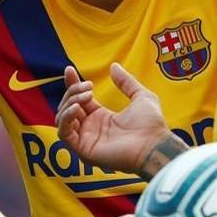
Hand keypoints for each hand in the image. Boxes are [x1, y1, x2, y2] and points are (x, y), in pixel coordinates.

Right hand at [56, 63, 174, 175]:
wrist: (154, 145)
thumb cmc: (151, 125)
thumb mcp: (140, 96)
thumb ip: (126, 82)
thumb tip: (114, 66)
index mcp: (101, 118)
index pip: (78, 100)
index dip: (72, 84)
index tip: (70, 70)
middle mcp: (91, 129)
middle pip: (68, 106)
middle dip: (73, 91)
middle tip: (89, 86)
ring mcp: (86, 140)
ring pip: (62, 118)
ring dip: (70, 102)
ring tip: (87, 96)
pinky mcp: (83, 150)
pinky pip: (63, 133)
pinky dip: (66, 117)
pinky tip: (78, 107)